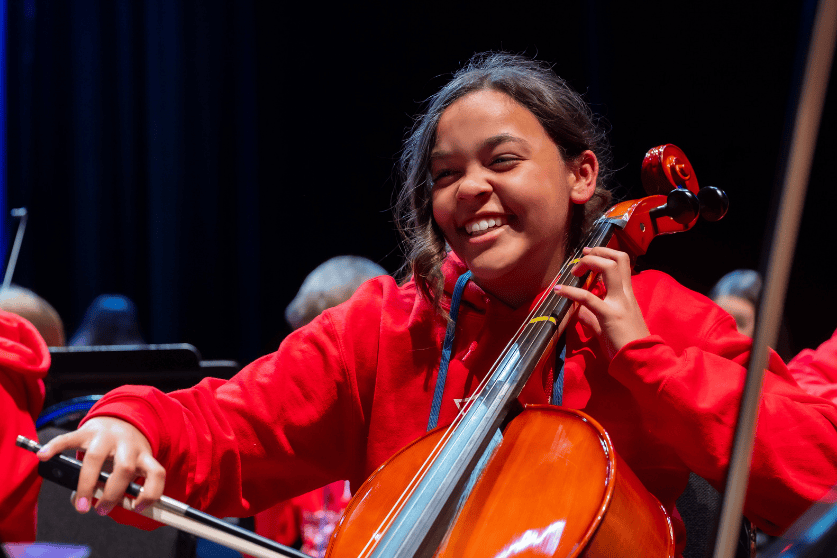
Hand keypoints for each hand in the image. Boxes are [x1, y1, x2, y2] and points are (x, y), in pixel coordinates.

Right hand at [36, 416, 165, 515]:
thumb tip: (85, 504)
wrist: (122, 419)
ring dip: (87, 484)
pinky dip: (56, 447)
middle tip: (101, 510)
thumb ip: (116, 487)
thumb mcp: (131, 467)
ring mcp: (108, 436)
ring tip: (81, 504)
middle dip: (112, 494)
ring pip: (97, 457)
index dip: (150, 493)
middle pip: (124, 468)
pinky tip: (45, 456)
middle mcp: (129, 445)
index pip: (156, 473)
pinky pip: (70, 438)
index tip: (137, 507)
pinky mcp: (88, 430)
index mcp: (144, 456)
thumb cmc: (125, 452)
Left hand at [555, 246, 649, 358]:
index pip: (622, 264)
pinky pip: (589, 298)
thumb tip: (579, 311)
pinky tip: (560, 290)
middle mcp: (625, 295)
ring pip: (609, 268)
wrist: (642, 361)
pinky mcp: (609, 316)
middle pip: (618, 259)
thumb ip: (594, 317)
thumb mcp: (608, 327)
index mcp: (628, 296)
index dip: (605, 254)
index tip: (590, 254)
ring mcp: (619, 303)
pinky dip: (572, 291)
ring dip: (589, 263)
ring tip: (574, 269)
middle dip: (598, 252)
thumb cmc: (628, 346)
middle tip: (581, 257)